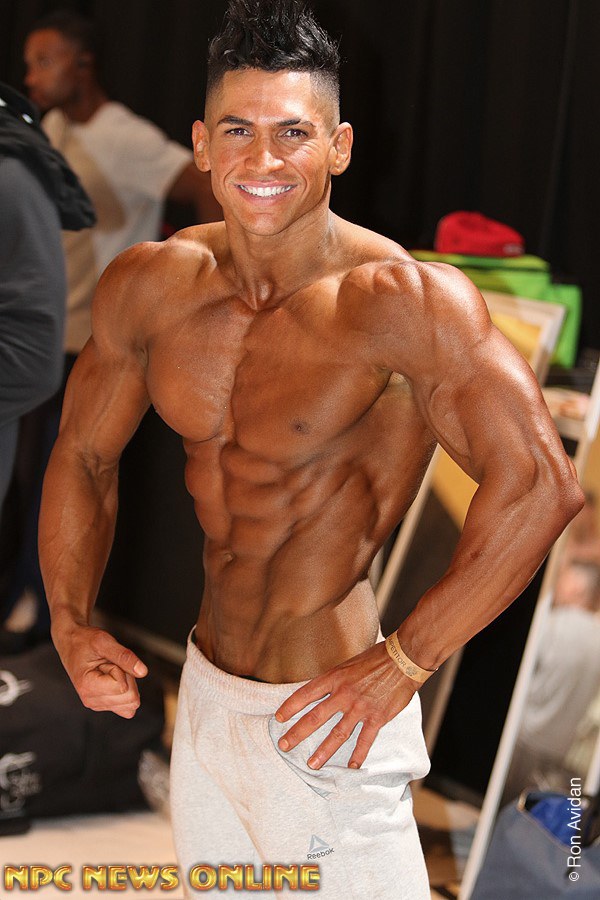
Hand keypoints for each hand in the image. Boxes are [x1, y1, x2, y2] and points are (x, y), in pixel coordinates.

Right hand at [53, 622, 147, 718]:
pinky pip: (127, 707)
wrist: (71, 643)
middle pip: (131, 699)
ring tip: (109, 670)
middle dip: (126, 677)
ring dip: (126, 683)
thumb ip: (124, 656)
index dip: (121, 669)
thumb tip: (143, 672)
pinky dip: (126, 691)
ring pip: (131, 703)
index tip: (105, 661)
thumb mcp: (104, 641)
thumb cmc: (84, 641)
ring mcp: (97, 704)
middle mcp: (91, 700)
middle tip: (109, 665)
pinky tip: (113, 679)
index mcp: (87, 687)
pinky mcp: (103, 704)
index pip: (123, 687)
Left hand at [274, 641, 417, 769]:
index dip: (290, 707)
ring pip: (337, 734)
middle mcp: (344, 694)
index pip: (306, 694)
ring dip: (323, 751)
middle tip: (284, 746)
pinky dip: (358, 755)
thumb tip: (322, 691)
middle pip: (315, 718)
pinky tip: (352, 767)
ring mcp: (360, 708)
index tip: (278, 718)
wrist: (403, 659)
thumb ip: (336, 680)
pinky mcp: (377, 717)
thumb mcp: (349, 664)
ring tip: (312, 764)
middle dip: (297, 734)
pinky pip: (365, 741)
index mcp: (335, 677)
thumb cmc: (376, 658)